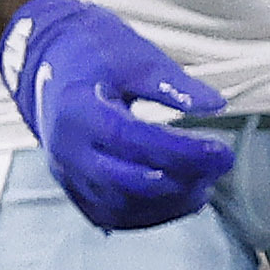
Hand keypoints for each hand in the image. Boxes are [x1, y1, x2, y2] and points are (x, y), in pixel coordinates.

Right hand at [0, 0, 232, 232]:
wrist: (48, 62)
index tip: (221, 151)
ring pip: (120, 206)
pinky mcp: (73, 188)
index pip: (134, 141)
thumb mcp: (134, 56)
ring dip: (169, 202)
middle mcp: (67, 150)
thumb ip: (173, 83)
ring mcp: (66, 173)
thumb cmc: (93, 54)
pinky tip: (181, 198)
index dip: (182, 151)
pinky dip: (149, 214)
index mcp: (78, 112)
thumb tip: (215, 105)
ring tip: (205, 181)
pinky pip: (110, 215)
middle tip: (221, 163)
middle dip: (182, 179)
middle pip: (128, 181)